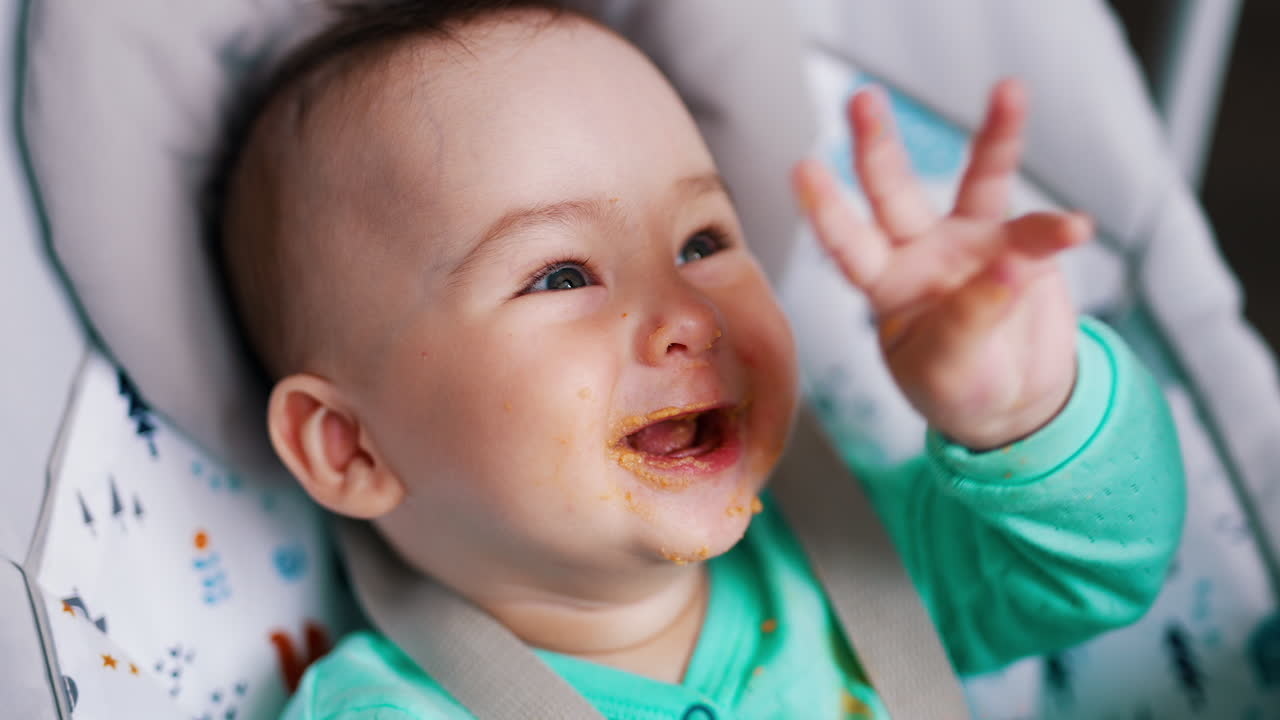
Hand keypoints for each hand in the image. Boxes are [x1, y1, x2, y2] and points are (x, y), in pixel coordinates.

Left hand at [792, 79, 1086, 449]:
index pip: (847, 244)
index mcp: (884, 284)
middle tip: (862, 99)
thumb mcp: (946, 369)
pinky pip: (1039, 231)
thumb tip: (1010, 266)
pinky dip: (1056, 230)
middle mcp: (921, 252)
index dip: (826, 210)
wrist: (1011, 402)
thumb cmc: (956, 387)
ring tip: (1010, 91)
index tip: (802, 169)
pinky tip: (1076, 228)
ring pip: (979, 181)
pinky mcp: (1022, 249)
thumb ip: (968, 319)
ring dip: (996, 138)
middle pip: (894, 191)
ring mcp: (973, 243)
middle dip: (878, 145)